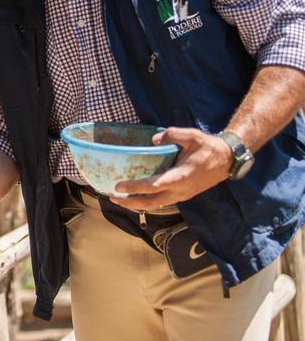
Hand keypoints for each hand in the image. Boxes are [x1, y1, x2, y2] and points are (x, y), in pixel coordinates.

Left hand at [110, 127, 232, 210]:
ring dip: (138, 204)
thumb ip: (172, 135)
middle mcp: (180, 190)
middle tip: (112, 198)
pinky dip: (148, 202)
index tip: (118, 186)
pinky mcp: (183, 195)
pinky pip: (162, 202)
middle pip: (151, 202)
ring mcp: (182, 195)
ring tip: (120, 200)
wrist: (227, 160)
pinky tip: (138, 198)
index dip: (135, 187)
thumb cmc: (209, 147)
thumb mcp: (191, 136)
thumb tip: (153, 140)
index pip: (154, 185)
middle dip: (130, 202)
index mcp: (181, 176)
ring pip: (156, 205)